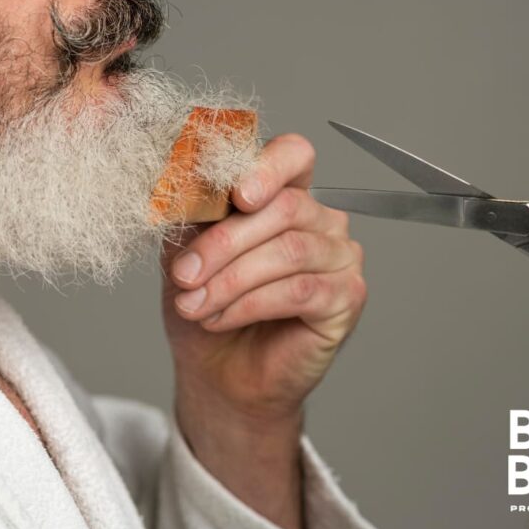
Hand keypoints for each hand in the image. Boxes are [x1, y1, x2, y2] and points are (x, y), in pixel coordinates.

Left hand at [160, 134, 366, 528]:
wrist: (216, 373)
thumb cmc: (205, 307)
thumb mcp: (184, 251)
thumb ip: (190, 212)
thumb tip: (183, 179)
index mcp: (285, 195)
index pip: (294, 155)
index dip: (268, 167)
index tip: (235, 195)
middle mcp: (321, 221)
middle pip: (285, 207)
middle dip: (224, 242)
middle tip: (184, 275)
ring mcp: (339, 258)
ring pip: (289, 251)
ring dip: (231, 280)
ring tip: (194, 305)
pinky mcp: (346, 298)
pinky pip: (299, 290)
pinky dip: (250, 305)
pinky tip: (221, 319)